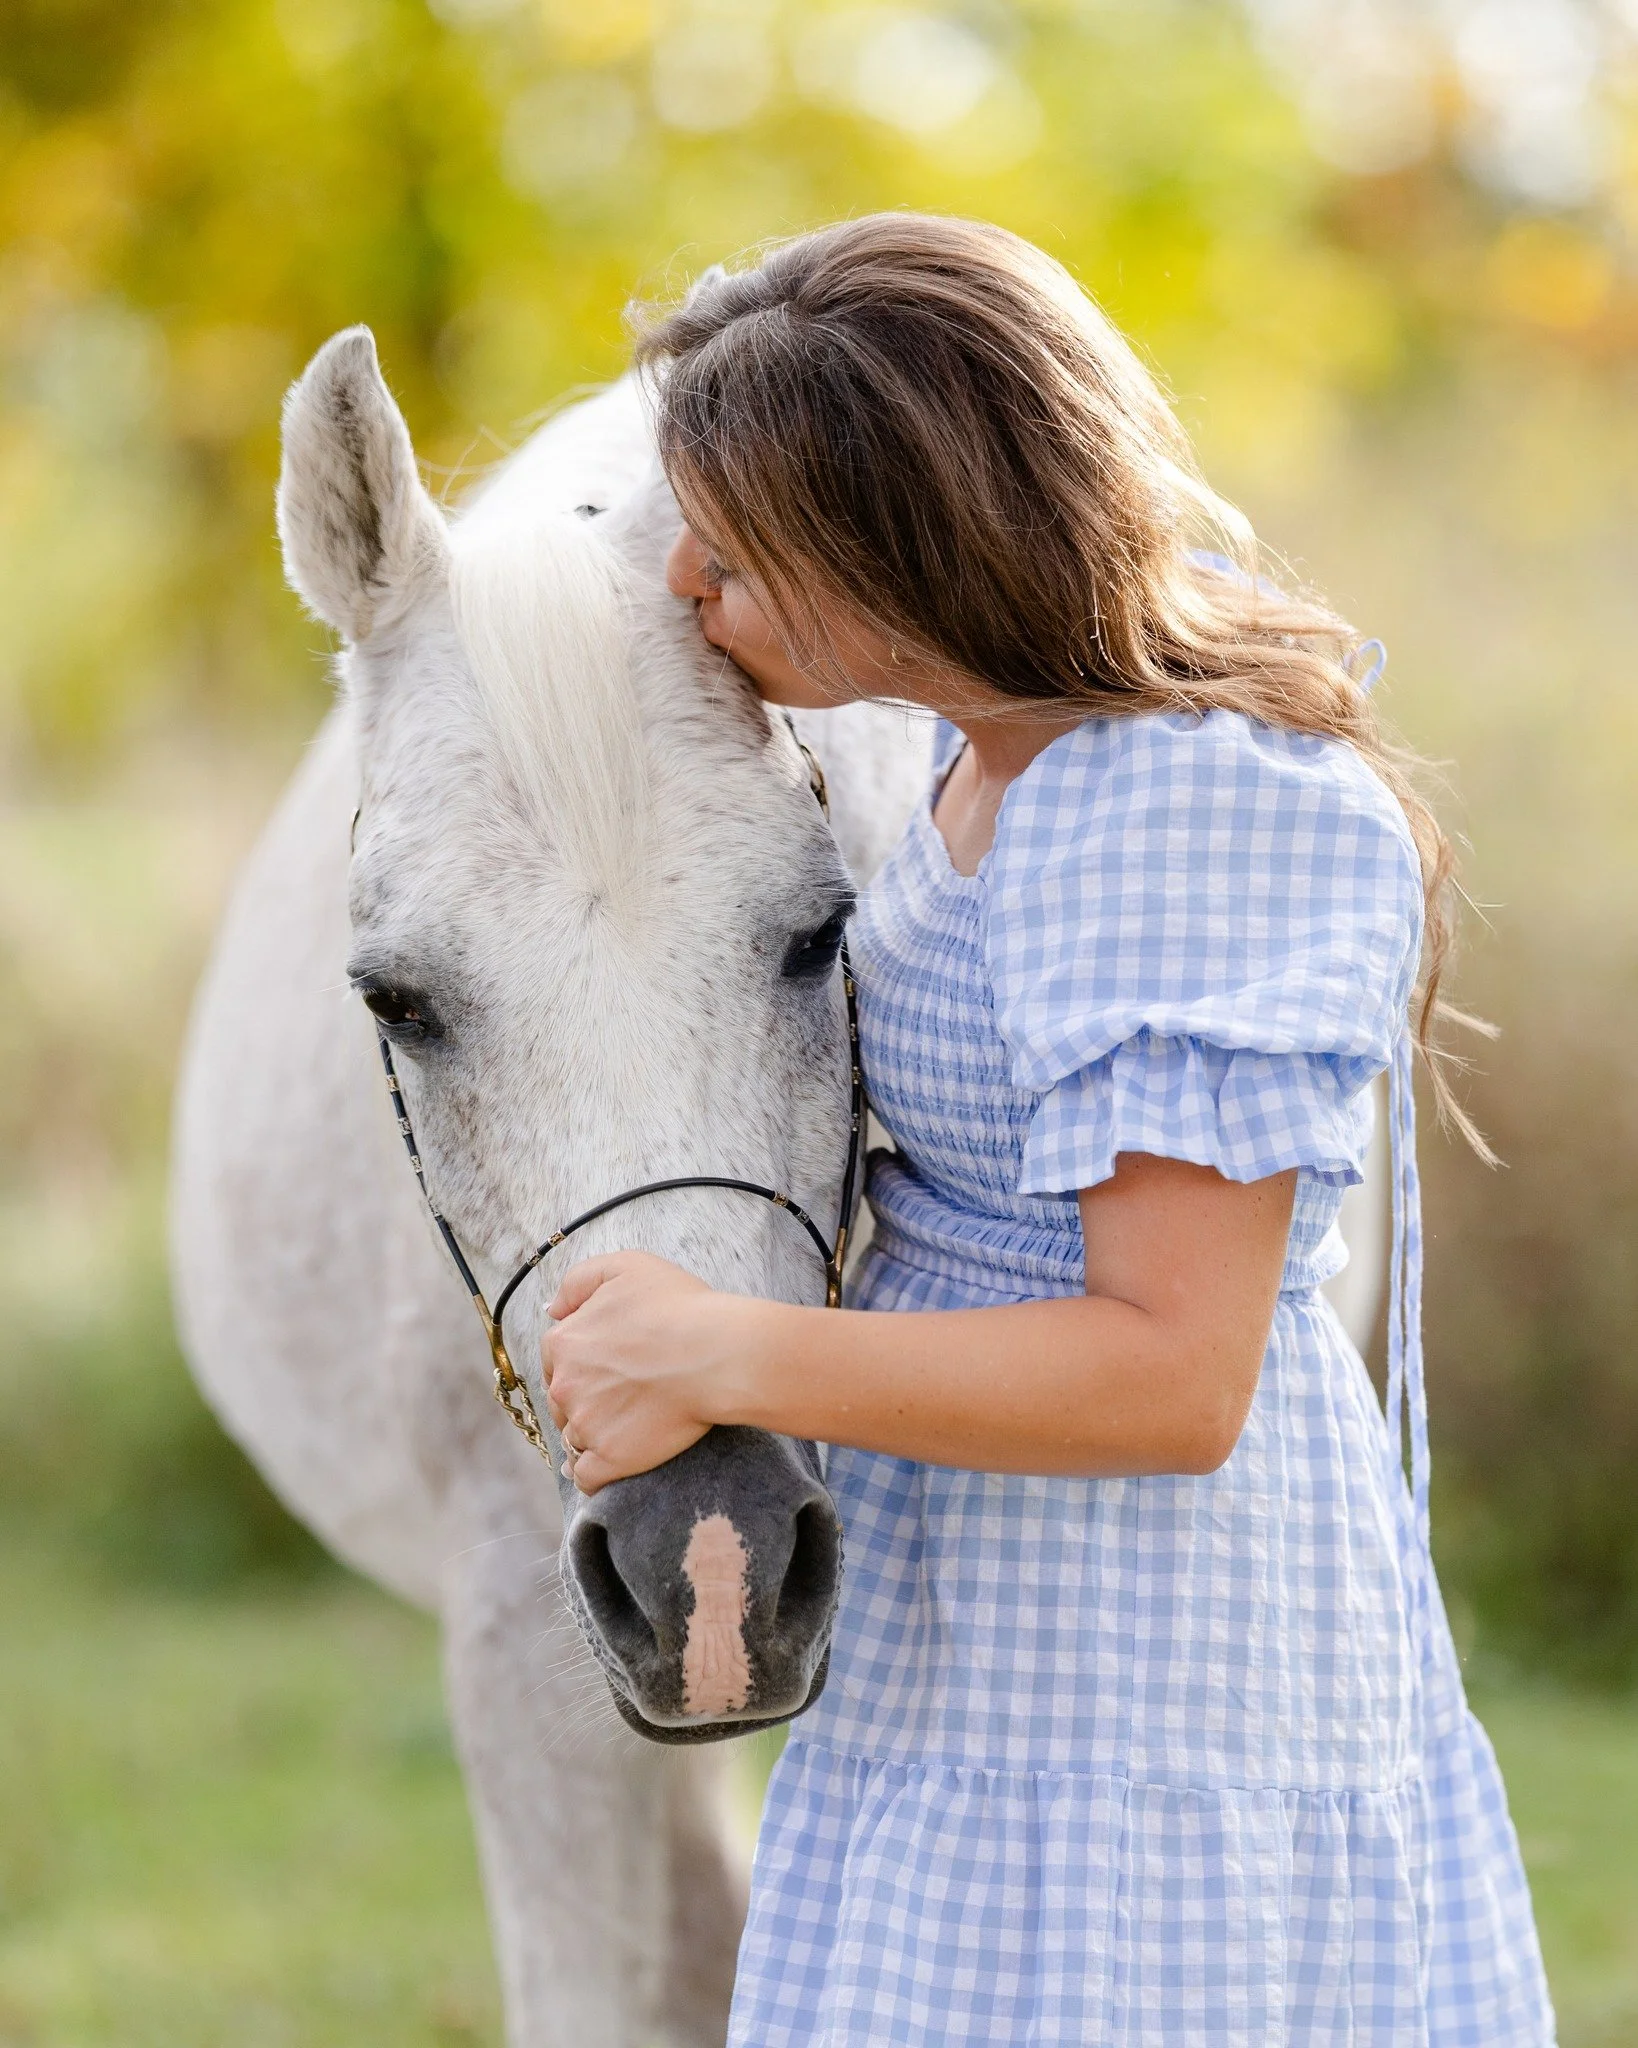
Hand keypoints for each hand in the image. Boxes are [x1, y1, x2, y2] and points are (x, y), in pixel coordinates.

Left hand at [541, 1252, 757, 1493]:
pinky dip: (595, 1473)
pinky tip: (613, 1462)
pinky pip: (587, 1477)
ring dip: (592, 1433)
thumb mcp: (626, 1267)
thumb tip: (553, 1309)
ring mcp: (586, 1425)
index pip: (556, 1358)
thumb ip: (579, 1281)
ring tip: (626, 1427)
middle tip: (622, 1394)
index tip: (609, 1365)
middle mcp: (565, 1386)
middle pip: (562, 1399)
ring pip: (573, 1436)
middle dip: (585, 1397)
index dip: (582, 1361)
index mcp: (565, 1342)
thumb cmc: (680, 1307)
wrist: (718, 1354)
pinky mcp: (610, 1459)